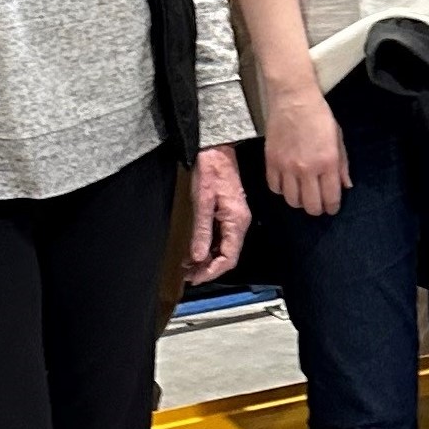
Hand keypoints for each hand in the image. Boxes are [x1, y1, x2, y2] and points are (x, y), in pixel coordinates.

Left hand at [187, 144, 251, 284]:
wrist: (217, 150)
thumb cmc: (210, 171)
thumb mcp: (202, 202)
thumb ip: (201, 231)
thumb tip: (198, 257)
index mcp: (236, 221)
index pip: (229, 258)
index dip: (212, 271)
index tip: (195, 278)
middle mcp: (240, 223)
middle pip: (228, 256)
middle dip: (208, 268)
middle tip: (188, 275)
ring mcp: (236, 218)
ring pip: (225, 248)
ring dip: (208, 259)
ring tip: (189, 267)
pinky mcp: (230, 213)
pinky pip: (222, 237)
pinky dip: (209, 247)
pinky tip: (196, 251)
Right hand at [264, 81, 350, 216]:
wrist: (293, 98)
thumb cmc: (320, 115)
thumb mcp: (338, 138)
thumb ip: (342, 164)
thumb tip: (345, 186)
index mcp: (327, 162)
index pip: (330, 197)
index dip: (332, 207)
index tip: (331, 207)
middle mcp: (307, 169)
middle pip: (310, 205)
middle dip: (316, 209)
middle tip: (318, 205)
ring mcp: (287, 166)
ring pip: (291, 200)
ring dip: (299, 201)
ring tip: (302, 194)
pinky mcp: (271, 161)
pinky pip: (274, 187)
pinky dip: (282, 190)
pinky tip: (287, 184)